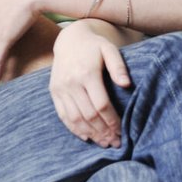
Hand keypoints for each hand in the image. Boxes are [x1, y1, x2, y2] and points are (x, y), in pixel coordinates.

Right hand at [49, 23, 131, 145]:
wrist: (69, 39)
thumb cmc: (94, 45)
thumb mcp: (109, 49)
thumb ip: (119, 67)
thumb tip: (127, 84)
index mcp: (86, 73)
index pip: (101, 105)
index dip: (112, 121)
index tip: (121, 131)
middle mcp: (71, 83)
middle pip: (88, 115)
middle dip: (103, 131)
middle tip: (115, 142)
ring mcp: (60, 89)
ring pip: (75, 118)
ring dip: (90, 133)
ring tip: (104, 142)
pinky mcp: (54, 92)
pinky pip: (63, 115)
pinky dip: (74, 128)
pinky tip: (87, 137)